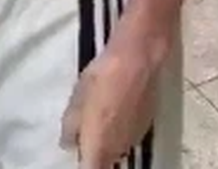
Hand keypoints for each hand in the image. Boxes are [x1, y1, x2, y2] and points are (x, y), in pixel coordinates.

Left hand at [61, 40, 157, 168]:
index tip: (79, 149)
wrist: (137, 59)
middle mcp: (119, 150)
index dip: (83, 161)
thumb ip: (70, 127)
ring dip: (108, 139)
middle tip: (86, 128)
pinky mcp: (147, 124)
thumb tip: (69, 142)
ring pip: (117, 148)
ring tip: (102, 112)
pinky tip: (117, 104)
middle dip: (94, 150)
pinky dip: (121, 126)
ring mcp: (135, 138)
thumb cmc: (101, 79)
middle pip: (104, 161)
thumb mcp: (76, 99)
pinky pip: (128, 133)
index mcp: (98, 149)